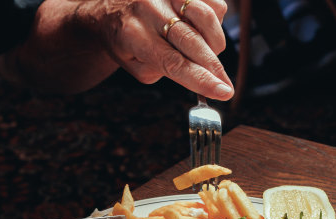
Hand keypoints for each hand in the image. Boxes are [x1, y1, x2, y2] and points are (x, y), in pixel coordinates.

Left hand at [79, 0, 233, 99]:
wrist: (110, 6)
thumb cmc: (124, 39)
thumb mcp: (134, 65)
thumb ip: (165, 71)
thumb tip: (200, 77)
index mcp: (134, 35)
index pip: (175, 62)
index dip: (202, 79)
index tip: (223, 93)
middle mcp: (150, 9)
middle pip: (193, 41)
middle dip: (214, 68)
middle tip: (226, 86)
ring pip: (206, 18)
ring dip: (214, 43)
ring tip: (205, 52)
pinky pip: (212, 3)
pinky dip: (214, 21)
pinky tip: (201, 29)